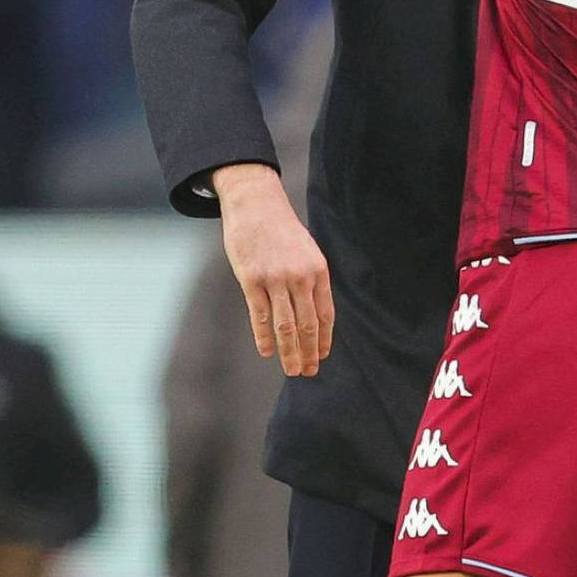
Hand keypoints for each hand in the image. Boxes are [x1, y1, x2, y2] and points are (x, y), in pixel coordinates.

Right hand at [213, 164, 334, 377]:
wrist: (256, 204)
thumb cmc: (281, 230)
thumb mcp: (306, 251)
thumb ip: (311, 280)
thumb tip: (313, 314)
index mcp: (318, 271)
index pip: (325, 314)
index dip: (324, 339)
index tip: (322, 357)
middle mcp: (300, 277)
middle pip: (307, 324)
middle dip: (309, 352)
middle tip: (308, 372)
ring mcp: (275, 279)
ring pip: (285, 325)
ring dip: (289, 352)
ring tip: (292, 370)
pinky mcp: (251, 279)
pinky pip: (260, 316)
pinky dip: (264, 337)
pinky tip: (267, 352)